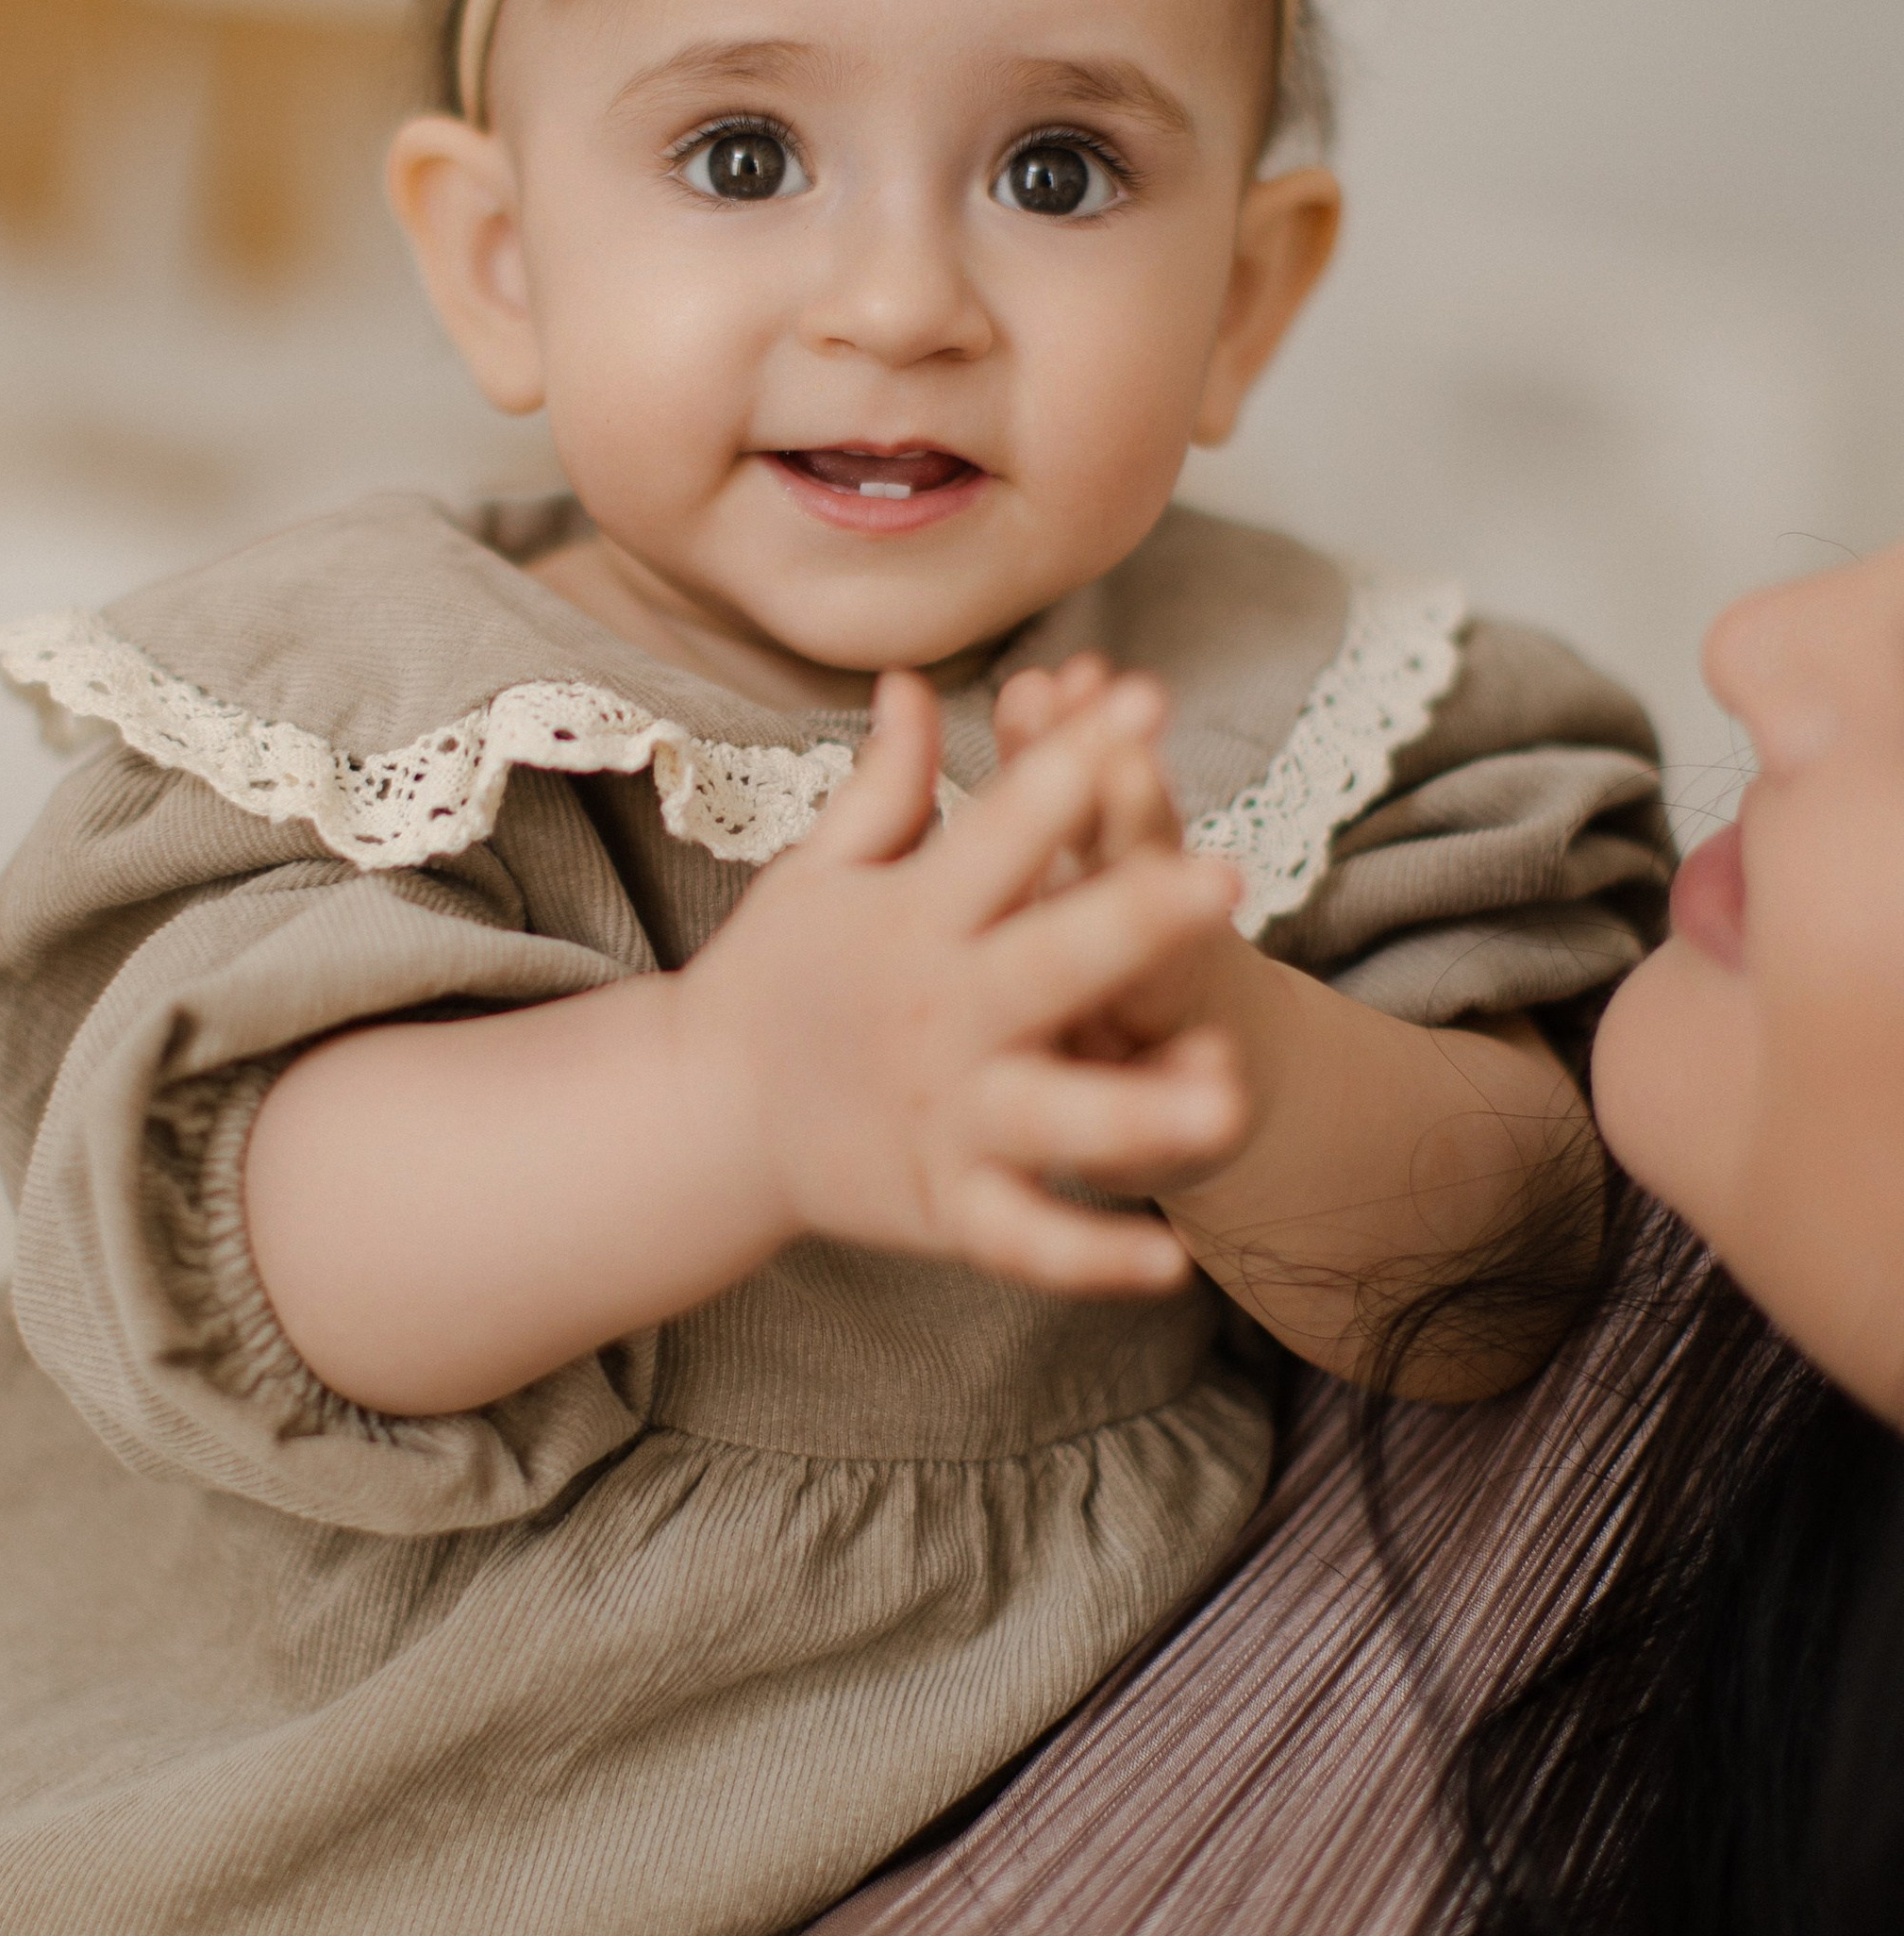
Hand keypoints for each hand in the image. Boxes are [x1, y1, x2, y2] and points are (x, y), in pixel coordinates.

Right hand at [683, 667, 1249, 1293]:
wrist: (707, 1113)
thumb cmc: (782, 977)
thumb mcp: (823, 872)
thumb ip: (885, 784)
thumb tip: (913, 676)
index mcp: (917, 915)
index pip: (1006, 828)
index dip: (1071, 762)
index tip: (1144, 701)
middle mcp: (940, 1011)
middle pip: (1048, 962)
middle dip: (1129, 922)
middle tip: (1220, 880)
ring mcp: (946, 1114)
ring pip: (1054, 1118)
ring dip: (1138, 1109)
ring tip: (1228, 1095)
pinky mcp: (946, 1204)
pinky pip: (1025, 1239)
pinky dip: (1089, 1256)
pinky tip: (1167, 1259)